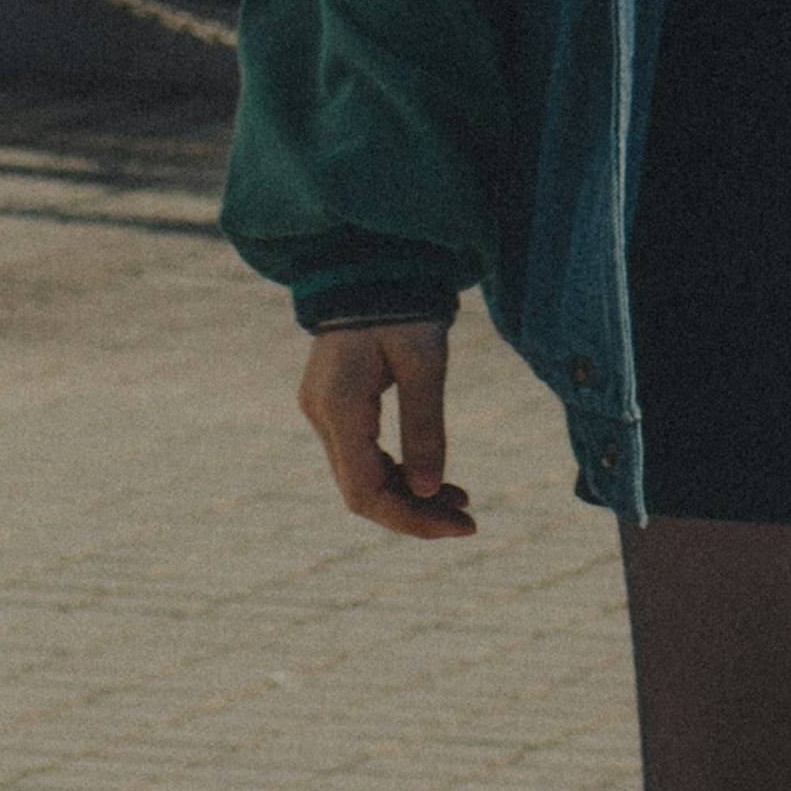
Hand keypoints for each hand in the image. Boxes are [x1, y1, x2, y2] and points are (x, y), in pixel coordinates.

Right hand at [300, 317, 475, 538]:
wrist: (373, 264)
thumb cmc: (403, 306)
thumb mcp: (425, 362)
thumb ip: (425, 426)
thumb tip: (431, 491)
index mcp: (339, 407)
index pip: (366, 492)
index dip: (412, 519)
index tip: (463, 526)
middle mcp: (321, 415)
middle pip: (361, 493)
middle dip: (415, 513)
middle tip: (469, 520)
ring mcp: (323, 411)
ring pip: (361, 478)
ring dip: (408, 495)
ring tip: (460, 500)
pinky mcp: (334, 405)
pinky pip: (362, 456)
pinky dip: (397, 472)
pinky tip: (433, 478)